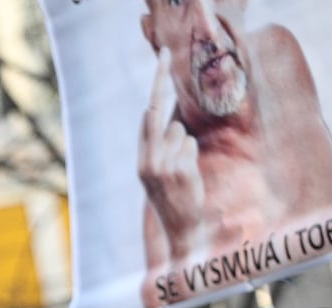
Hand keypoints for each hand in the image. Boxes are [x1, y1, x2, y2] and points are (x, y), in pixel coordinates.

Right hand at [138, 48, 207, 260]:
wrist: (180, 230)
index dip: (156, 86)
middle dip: (160, 82)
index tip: (163, 59)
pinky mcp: (177, 169)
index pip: (147, 116)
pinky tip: (188, 174)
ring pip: (179, 132)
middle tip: (164, 53)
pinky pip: (189, 145)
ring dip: (185, 144)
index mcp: (140, 159)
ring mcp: (161, 164)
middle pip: (156, 112)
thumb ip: (159, 147)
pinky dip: (191, 155)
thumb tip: (163, 116)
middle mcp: (146, 160)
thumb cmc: (174, 199)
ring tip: (182, 168)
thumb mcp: (159, 173)